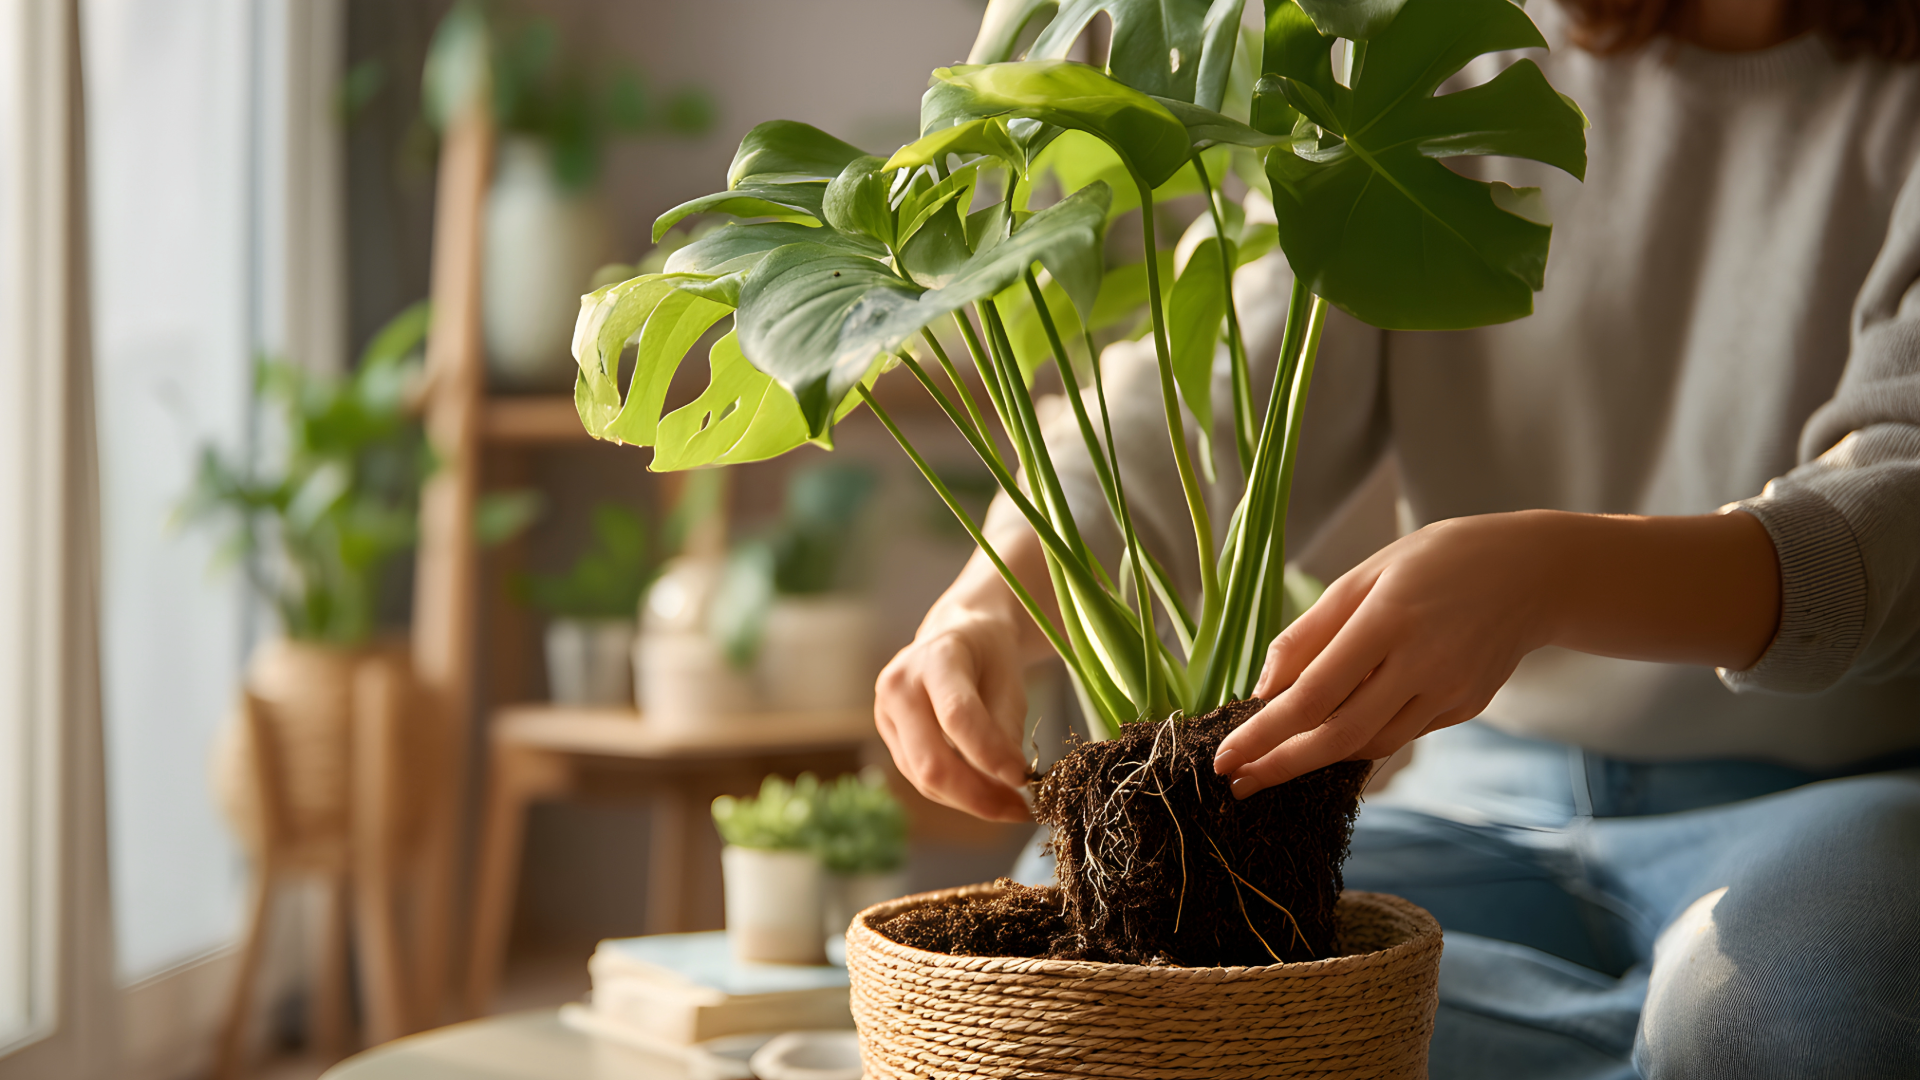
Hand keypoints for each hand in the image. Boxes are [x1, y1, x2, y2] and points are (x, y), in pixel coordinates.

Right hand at [874, 515, 1057, 821]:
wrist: (955, 634)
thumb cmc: (989, 655)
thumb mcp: (1010, 679)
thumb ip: (1007, 727)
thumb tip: (1010, 780)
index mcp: (935, 657)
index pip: (957, 716)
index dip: (990, 754)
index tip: (1024, 778)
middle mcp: (899, 684)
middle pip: (931, 760)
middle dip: (978, 795)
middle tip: (1021, 810)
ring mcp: (885, 712)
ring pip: (924, 778)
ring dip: (970, 801)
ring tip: (1011, 806)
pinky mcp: (888, 737)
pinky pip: (921, 778)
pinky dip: (957, 794)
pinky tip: (987, 794)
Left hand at [1211, 509, 1779, 798]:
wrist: (1533, 572)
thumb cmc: (1436, 561)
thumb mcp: (1365, 574)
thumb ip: (1310, 632)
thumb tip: (1262, 691)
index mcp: (1388, 620)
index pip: (1312, 695)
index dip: (1264, 733)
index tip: (1225, 758)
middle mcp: (1421, 664)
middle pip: (1338, 736)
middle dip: (1280, 766)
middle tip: (1236, 784)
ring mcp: (1449, 692)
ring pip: (1369, 744)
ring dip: (1316, 761)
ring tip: (1269, 766)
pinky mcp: (1465, 708)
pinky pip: (1399, 734)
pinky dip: (1358, 740)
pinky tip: (1326, 739)